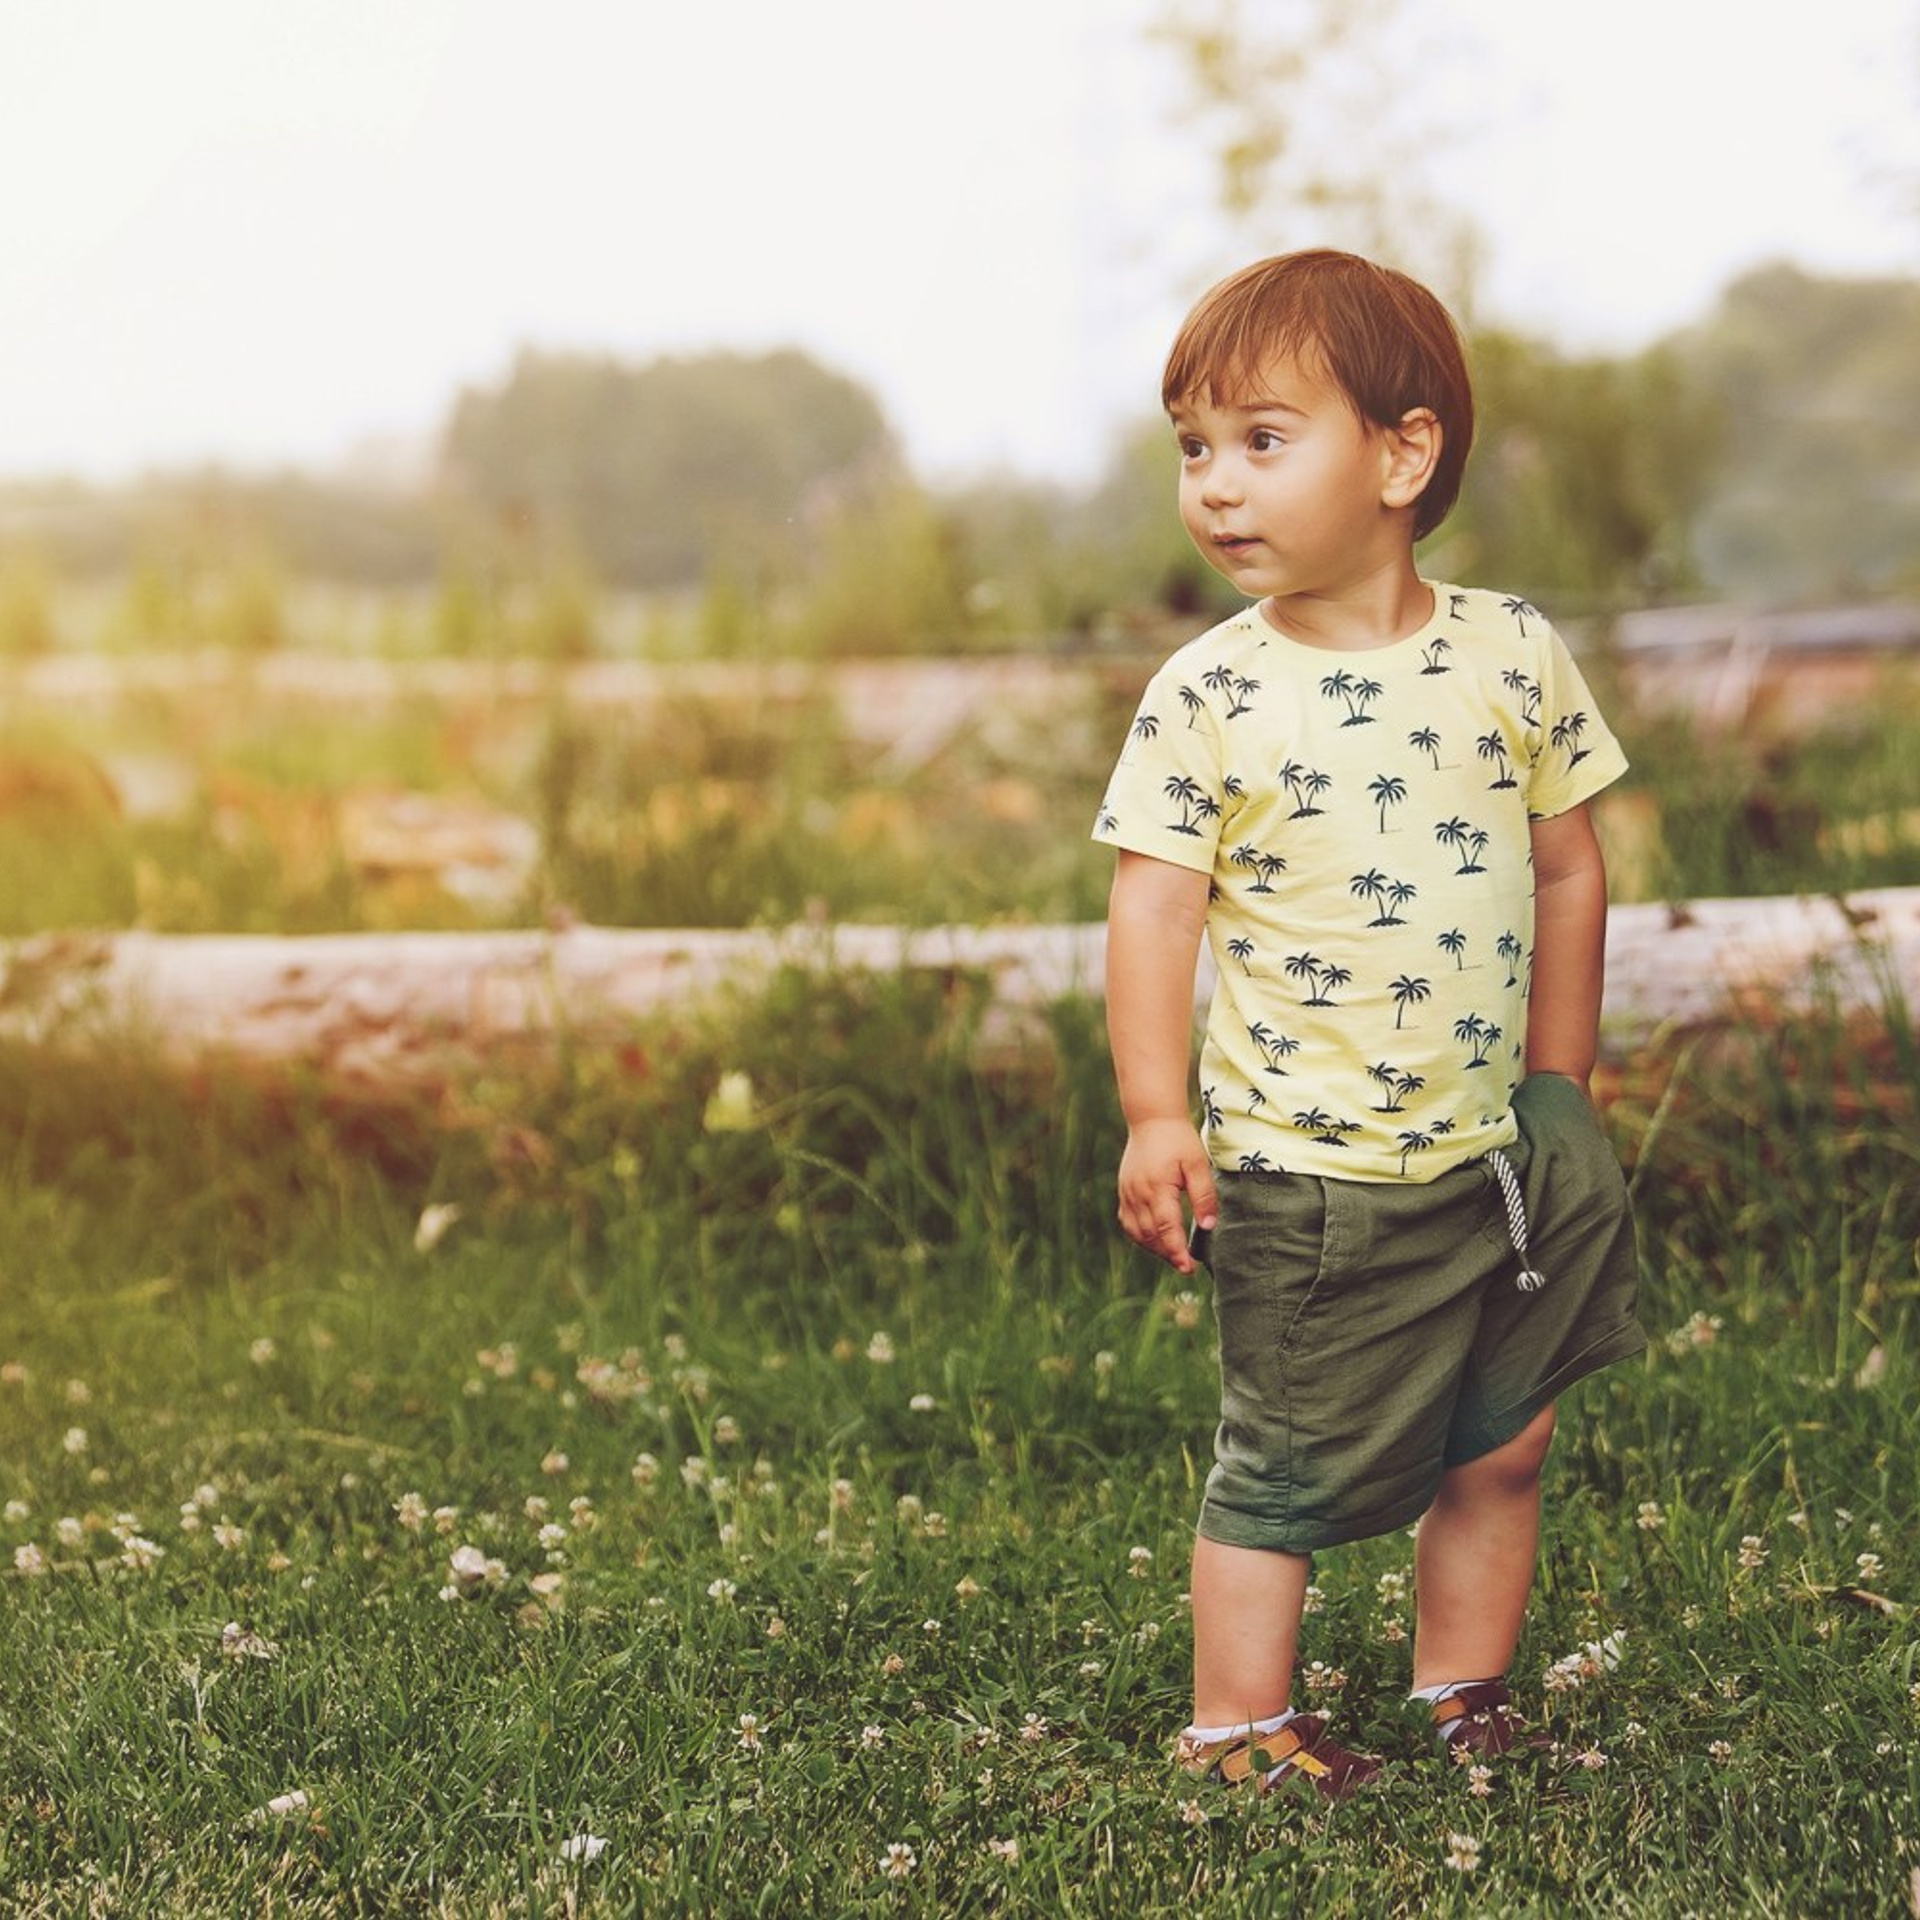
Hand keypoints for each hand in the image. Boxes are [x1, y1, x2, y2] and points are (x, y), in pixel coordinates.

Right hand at [1117, 1118, 1218, 1273]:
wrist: (1151, 1119)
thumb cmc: (1178, 1140)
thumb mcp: (1198, 1165)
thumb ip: (1204, 1196)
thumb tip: (1208, 1226)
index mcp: (1158, 1188)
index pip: (1166, 1229)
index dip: (1177, 1252)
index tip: (1189, 1267)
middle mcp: (1138, 1194)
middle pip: (1151, 1236)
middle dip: (1168, 1254)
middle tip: (1186, 1267)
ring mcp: (1127, 1193)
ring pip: (1137, 1233)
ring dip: (1154, 1248)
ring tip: (1173, 1255)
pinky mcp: (1124, 1191)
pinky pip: (1128, 1222)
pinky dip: (1140, 1236)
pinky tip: (1154, 1239)